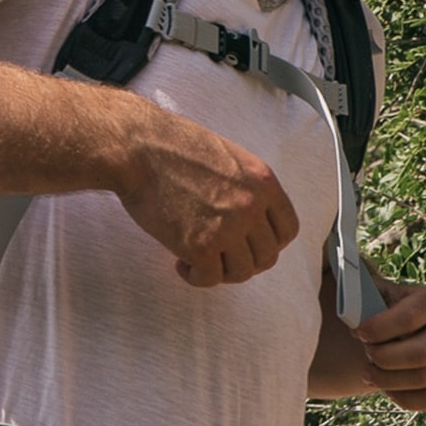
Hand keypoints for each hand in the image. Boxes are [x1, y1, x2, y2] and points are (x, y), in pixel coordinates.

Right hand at [115, 117, 298, 286]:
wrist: (138, 148)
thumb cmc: (172, 146)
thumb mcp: (226, 157)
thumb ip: (245, 187)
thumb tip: (249, 220)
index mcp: (263, 181)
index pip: (287, 229)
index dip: (269, 243)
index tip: (247, 244)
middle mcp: (252, 206)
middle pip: (267, 256)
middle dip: (244, 261)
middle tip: (220, 256)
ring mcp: (228, 227)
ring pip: (242, 272)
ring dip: (221, 271)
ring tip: (198, 259)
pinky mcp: (200, 246)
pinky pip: (210, 279)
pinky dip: (196, 277)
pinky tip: (181, 263)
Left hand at [352, 279, 425, 409]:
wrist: (409, 328)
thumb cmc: (386, 311)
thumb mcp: (377, 298)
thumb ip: (363, 303)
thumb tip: (352, 318)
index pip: (409, 318)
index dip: (379, 329)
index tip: (358, 333)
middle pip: (419, 354)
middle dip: (383, 358)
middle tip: (366, 354)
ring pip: (423, 379)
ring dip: (388, 379)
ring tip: (368, 372)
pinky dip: (403, 397)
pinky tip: (386, 388)